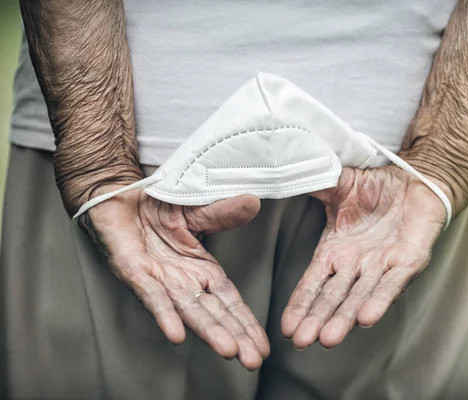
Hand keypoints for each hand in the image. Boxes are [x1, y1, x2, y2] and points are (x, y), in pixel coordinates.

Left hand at [84, 187, 268, 369]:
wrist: (116, 197)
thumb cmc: (154, 209)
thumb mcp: (197, 211)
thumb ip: (222, 214)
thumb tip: (252, 203)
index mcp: (200, 270)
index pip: (228, 302)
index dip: (245, 322)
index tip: (262, 345)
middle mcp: (181, 282)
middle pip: (213, 314)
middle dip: (234, 337)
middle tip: (252, 360)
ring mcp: (158, 280)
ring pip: (187, 310)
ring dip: (207, 332)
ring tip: (227, 349)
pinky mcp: (132, 271)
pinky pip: (151, 296)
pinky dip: (164, 315)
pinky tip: (176, 334)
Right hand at [281, 167, 449, 348]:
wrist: (416, 178)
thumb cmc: (375, 186)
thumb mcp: (337, 185)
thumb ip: (312, 188)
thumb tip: (279, 179)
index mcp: (336, 251)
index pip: (314, 283)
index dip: (301, 304)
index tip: (286, 326)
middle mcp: (357, 264)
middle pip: (334, 297)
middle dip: (318, 319)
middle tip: (301, 341)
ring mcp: (383, 265)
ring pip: (361, 296)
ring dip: (345, 318)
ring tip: (328, 339)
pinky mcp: (410, 260)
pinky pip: (394, 282)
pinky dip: (381, 299)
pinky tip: (367, 318)